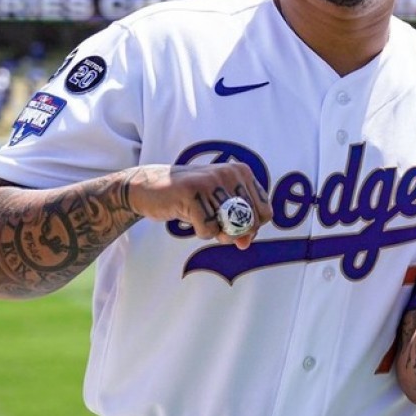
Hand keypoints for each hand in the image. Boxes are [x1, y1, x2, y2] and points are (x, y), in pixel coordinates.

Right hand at [126, 162, 271, 248]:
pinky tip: (188, 216)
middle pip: (250, 222)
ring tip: (199, 216)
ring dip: (214, 231)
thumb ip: (238, 224)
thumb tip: (245, 243)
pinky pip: (208, 229)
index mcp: (242, 172)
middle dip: (233, 233)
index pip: (266, 212)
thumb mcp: (219, 208)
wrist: (149, 187)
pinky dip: (200, 232)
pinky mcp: (193, 192)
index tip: (232, 225)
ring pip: (229, 227)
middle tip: (213, 224)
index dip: (251, 227)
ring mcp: (211, 181)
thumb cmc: (190, 198)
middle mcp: (230, 173)